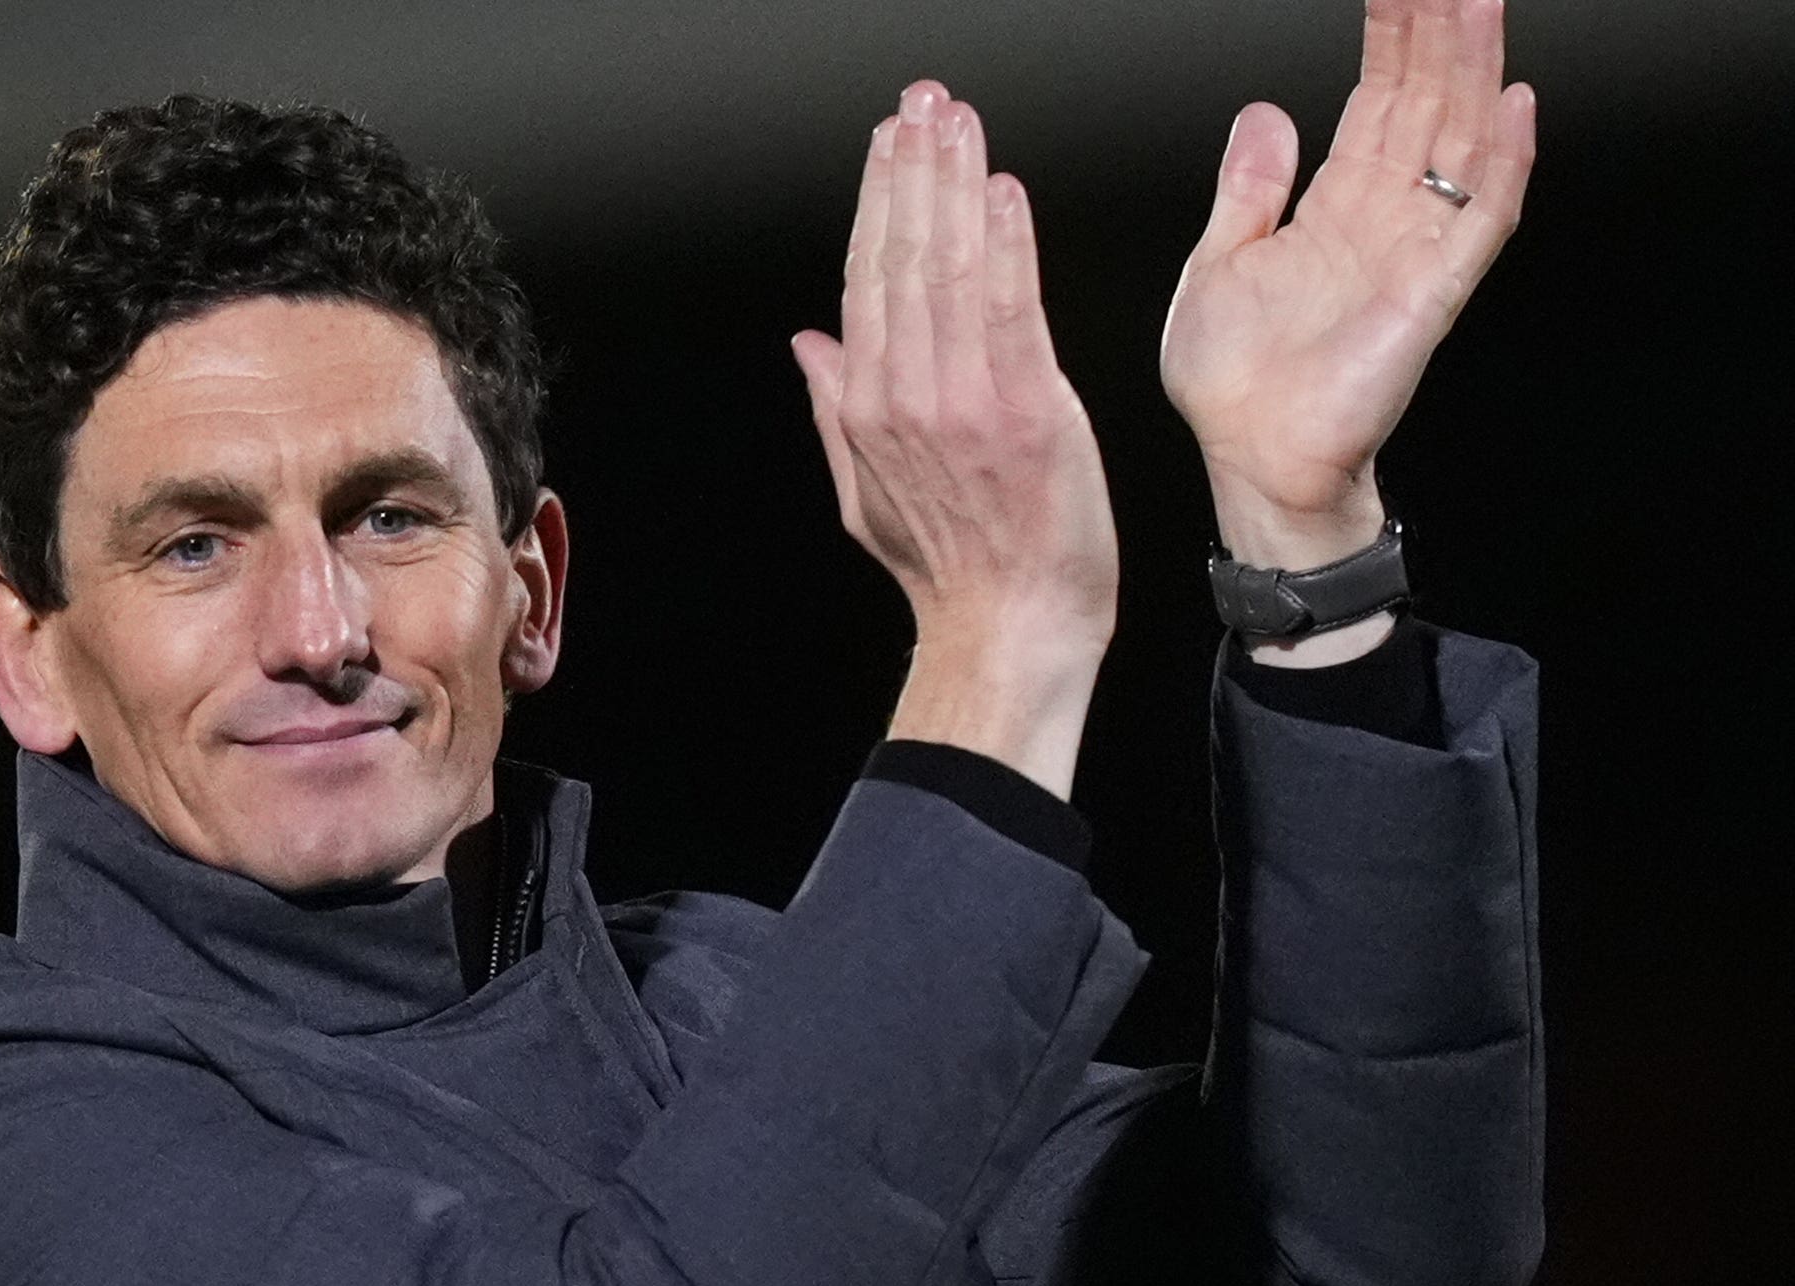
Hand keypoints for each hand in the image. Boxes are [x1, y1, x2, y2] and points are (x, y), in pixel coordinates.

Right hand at [791, 81, 1116, 663]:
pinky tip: (1002, 192)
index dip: (876, 202)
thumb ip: (835, 411)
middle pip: (899, 259)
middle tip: (921, 105)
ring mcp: (964, 401)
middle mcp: (906, 396)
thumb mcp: (867, 496)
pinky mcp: (1028, 409)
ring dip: (953, 185)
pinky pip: (1009, 307)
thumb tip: (809, 344)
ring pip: (948, 268)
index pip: (865, 280)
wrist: (1011, 628)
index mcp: (868, 408)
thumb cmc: (953, 571)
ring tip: (957, 124)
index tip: (888, 144)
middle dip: (910, 170)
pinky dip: (1004, 243)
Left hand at [1159, 0, 1536, 568]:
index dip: (1390, 40)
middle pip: (1426, 104)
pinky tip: (1514, 107)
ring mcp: (1415, 252)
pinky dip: (1503, 163)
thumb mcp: (1217, 265)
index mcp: (1332, 212)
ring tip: (1479, 3)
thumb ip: (1248, 190)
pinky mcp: (1432, 293)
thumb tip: (1264, 114)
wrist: (1251, 462)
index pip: (1374, 102)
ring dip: (1474, 70)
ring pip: (1461, 140)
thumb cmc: (1235, 387)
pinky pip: (1481, 219)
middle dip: (1438, 34)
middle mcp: (1383, 223)